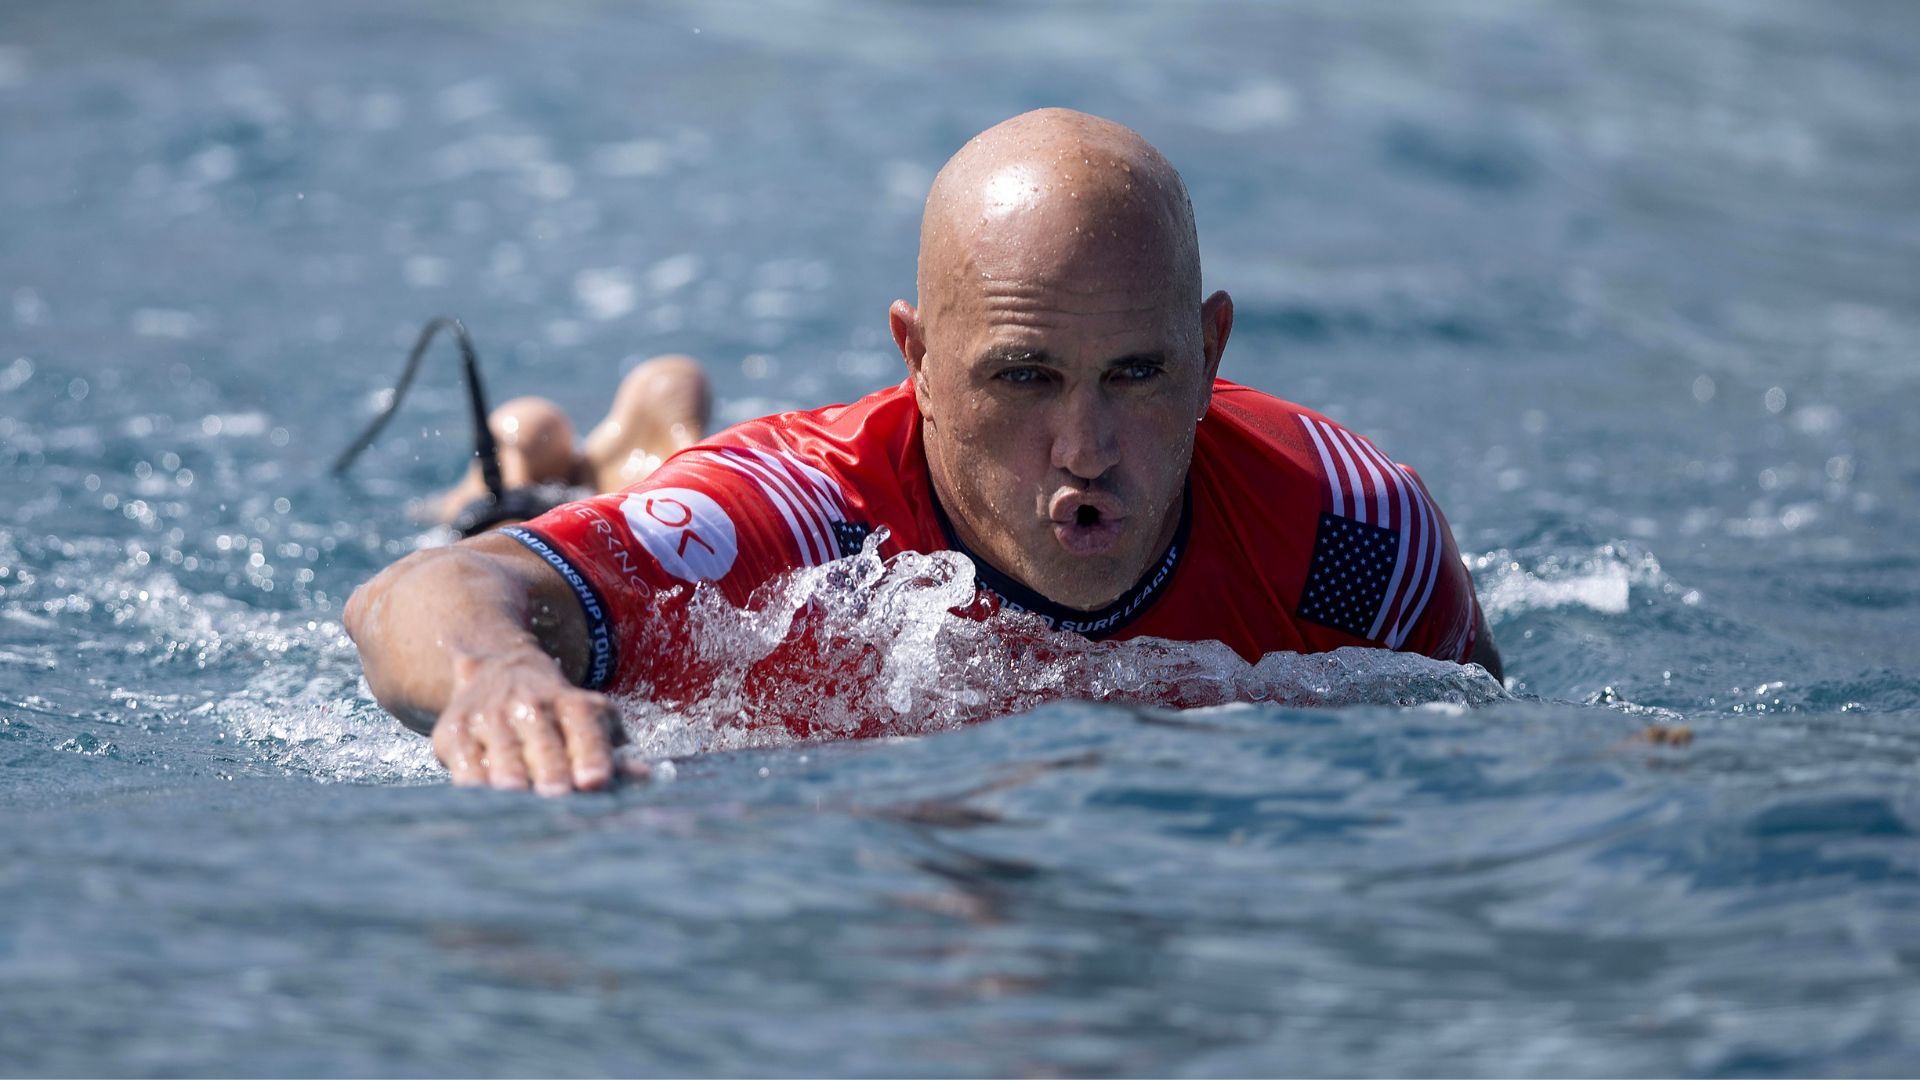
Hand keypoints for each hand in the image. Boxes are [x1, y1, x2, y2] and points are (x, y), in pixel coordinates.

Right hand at [431, 648, 635, 795]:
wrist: (495, 668)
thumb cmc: (556, 713)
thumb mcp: (589, 720)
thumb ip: (613, 750)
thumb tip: (645, 777)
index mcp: (571, 703)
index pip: (585, 728)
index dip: (591, 755)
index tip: (595, 781)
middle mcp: (529, 704)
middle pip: (543, 743)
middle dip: (551, 770)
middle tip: (558, 795)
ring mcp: (489, 717)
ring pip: (502, 753)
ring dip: (511, 777)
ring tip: (516, 798)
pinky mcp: (452, 733)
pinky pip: (464, 764)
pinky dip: (473, 783)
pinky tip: (483, 800)